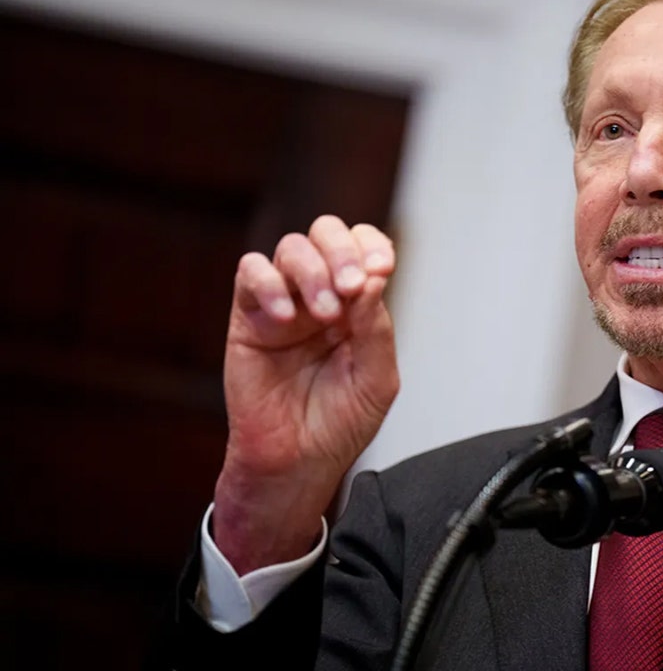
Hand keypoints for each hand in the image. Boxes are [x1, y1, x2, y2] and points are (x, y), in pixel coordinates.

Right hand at [212, 216, 399, 574]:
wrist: (297, 462)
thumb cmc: (338, 424)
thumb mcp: (376, 379)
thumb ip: (377, 329)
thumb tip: (373, 279)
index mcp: (357, 305)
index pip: (365, 249)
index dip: (372, 248)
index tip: (381, 270)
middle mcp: (321, 295)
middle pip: (326, 234)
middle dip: (342, 251)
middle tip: (352, 287)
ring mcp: (284, 302)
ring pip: (291, 248)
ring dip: (312, 272)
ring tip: (324, 316)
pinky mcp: (248, 317)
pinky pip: (250, 274)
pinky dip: (269, 284)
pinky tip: (287, 317)